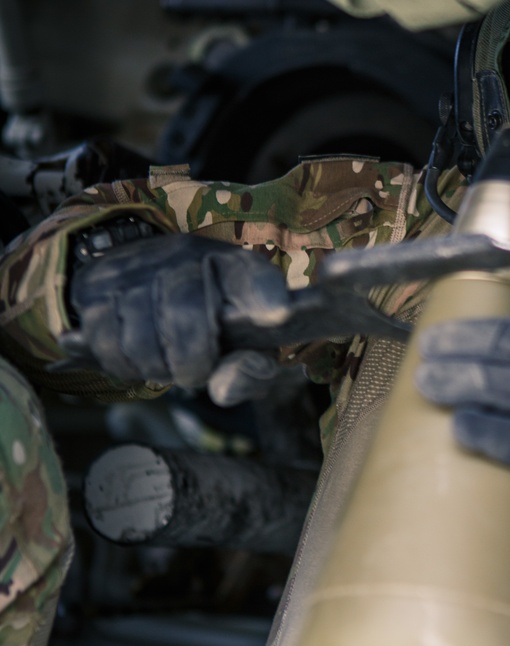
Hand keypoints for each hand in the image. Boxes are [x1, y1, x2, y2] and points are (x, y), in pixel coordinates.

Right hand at [64, 232, 292, 397]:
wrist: (141, 282)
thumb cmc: (205, 323)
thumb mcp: (240, 345)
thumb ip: (247, 373)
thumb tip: (223, 389)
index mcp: (233, 267)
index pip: (252, 276)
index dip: (264, 295)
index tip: (278, 315)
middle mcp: (183, 256)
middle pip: (184, 314)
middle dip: (191, 361)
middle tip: (194, 372)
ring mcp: (135, 267)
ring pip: (140, 336)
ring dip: (155, 366)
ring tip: (167, 365)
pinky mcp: (95, 286)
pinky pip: (105, 342)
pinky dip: (124, 364)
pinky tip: (139, 359)